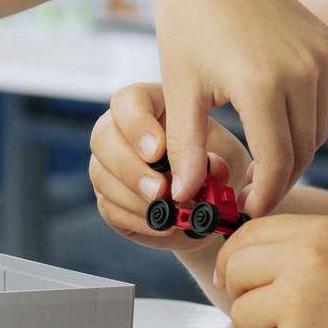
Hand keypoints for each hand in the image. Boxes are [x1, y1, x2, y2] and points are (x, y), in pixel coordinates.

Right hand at [88, 85, 256, 246]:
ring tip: (168, 211)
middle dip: (131, 168)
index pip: (128, 102)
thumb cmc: (216, 168)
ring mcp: (107, 165)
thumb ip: (216, 157)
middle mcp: (120, 130)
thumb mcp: (226, 157)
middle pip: (102, 137)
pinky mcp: (107, 198)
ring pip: (100, 175)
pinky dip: (136, 220)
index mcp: (151, 106)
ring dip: (135, 198)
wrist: (209, 206)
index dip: (137, 126)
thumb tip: (209, 169)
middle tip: (160, 189)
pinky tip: (162, 225)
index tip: (158, 151)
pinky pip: (108, 207)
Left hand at [147, 0, 327, 215]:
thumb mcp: (180, 89)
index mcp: (263, 85)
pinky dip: (305, 119)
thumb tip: (183, 200)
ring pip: (319, 128)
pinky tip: (275, 125)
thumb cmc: (186, 24)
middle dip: (280, 180)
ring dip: (295, 152)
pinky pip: (324, 99)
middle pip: (303, 150)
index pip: (277, 162)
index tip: (247, 212)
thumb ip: (187, 149)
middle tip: (253, 195)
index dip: (264, 195)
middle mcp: (302, 70)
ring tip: (263, 167)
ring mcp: (321, 55)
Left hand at [214, 213, 327, 327]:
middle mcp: (306, 260)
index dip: (234, 260)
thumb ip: (297, 248)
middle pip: (235, 273)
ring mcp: (299, 305)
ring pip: (241, 315)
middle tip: (277, 316)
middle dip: (245, 297)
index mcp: (320, 232)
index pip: (247, 234)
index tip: (237, 280)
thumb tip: (233, 263)